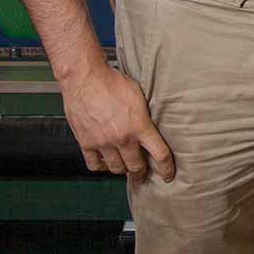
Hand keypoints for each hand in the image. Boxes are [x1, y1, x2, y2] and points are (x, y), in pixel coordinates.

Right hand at [59, 62, 174, 180]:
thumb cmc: (112, 82)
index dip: (166, 169)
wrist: (85, 78)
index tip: (168, 175)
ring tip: (125, 166)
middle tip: (143, 173)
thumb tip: (153, 125)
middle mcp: (122, 138)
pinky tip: (105, 162)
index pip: (160, 155)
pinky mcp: (86, 143)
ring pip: (116, 168)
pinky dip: (101, 166)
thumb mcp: (139, 96)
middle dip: (142, 172)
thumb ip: (145, 116)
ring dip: (123, 169)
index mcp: (139, 126)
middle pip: (136, 167)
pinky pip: (94, 165)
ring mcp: (103, 143)